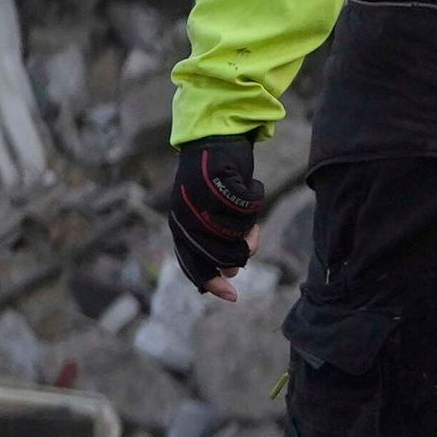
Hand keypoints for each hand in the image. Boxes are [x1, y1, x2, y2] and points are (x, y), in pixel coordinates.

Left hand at [167, 135, 268, 297]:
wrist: (215, 141)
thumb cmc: (215, 181)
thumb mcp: (209, 215)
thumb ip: (217, 241)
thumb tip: (230, 271)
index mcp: (179, 225)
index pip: (192, 263)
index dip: (211, 282)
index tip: (232, 296)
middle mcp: (186, 217)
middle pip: (220, 254)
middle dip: (242, 251)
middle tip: (252, 239)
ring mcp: (202, 202)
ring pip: (238, 232)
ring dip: (251, 224)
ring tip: (250, 211)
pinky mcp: (221, 186)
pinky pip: (250, 209)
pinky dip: (257, 199)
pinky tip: (251, 188)